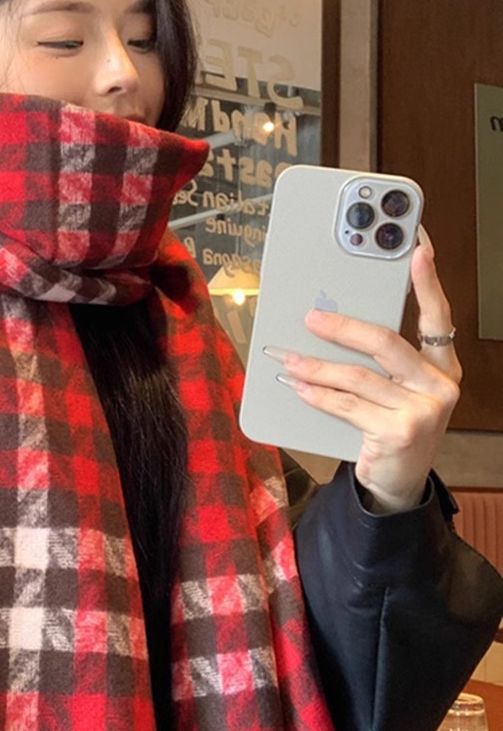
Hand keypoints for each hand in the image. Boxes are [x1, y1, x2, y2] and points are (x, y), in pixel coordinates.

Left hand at [278, 235, 460, 512]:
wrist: (397, 483)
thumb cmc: (392, 425)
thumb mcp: (395, 389)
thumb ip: (378, 360)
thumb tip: (328, 322)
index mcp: (443, 366)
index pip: (437, 316)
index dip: (428, 282)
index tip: (418, 247)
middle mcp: (440, 386)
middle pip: (386, 343)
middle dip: (343, 328)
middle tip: (310, 318)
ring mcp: (424, 412)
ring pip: (358, 377)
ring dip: (316, 366)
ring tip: (287, 357)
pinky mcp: (399, 433)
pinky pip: (348, 406)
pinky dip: (319, 395)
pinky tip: (298, 387)